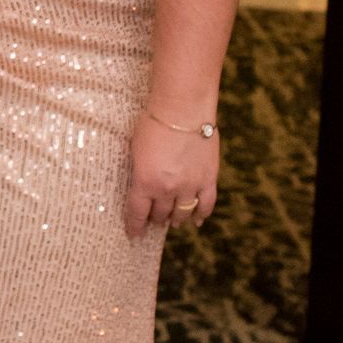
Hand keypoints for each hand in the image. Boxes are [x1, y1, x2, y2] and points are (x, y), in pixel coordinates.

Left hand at [123, 113, 218, 240]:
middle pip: (160, 214)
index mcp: (144, 182)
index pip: (137, 213)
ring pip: (183, 213)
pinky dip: (202, 215)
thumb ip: (138, 171)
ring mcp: (190, 185)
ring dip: (176, 219)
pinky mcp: (208, 178)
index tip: (133, 234)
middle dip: (155, 219)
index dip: (134, 226)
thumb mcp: (134, 149)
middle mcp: (167, 189)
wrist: (183, 108)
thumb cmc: (152, 123)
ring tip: (172, 221)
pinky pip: (207, 204)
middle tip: (153, 221)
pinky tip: (197, 221)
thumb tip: (140, 185)